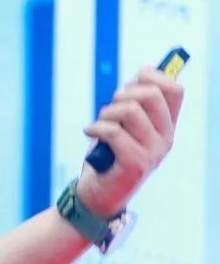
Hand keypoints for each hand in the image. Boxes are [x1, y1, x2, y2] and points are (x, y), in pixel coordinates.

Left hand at [77, 66, 184, 217]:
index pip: (175, 90)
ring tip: (100, 125)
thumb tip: (148, 70)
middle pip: (151, 94)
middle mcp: (166, 138)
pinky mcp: (137, 164)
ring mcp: (154, 152)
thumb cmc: (108, 153)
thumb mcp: (123, 122)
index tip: (132, 81)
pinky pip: (114, 132)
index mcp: (166, 125)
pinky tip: (89, 133)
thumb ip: (135, 100)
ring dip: (107, 113)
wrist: (98, 193)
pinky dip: (96, 128)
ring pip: (131, 110)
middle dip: (123, 93)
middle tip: (110, 109)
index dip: (152, 76)